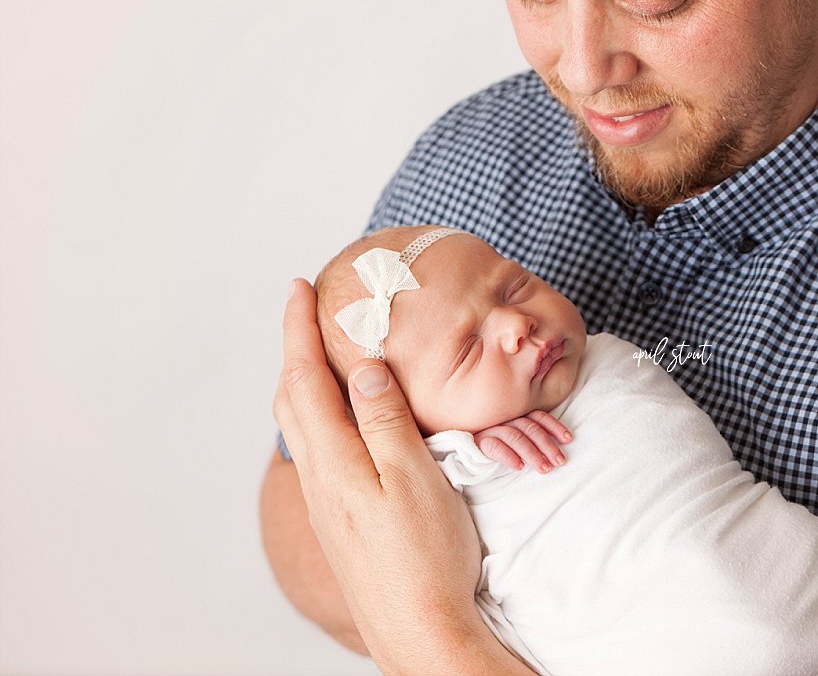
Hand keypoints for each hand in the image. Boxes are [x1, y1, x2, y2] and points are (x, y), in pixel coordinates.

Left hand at [274, 279, 509, 672]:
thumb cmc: (425, 558)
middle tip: (305, 313)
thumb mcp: (414, 478)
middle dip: (295, 350)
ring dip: (305, 381)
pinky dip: (321, 413)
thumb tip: (363, 367)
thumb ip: (384, 420)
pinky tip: (345, 420)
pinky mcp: (341, 518)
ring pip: (302, 426)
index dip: (298, 330)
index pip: (305, 378)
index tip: (297, 288)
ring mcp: (327, 501)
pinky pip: (319, 448)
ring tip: (324, 356)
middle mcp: (320, 478)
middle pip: (292, 400)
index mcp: (334, 460)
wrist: (419, 630)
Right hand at [473, 411, 572, 472]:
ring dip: (532, 453)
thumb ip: (532, 438)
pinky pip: (494, 446)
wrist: (464, 452)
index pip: (538, 416)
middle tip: (559, 462)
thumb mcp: (517, 440)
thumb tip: (559, 446)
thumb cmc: (498, 448)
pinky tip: (519, 466)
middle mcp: (504, 419)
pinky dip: (508, 456)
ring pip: (515, 437)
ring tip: (544, 469)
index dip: (554, 426)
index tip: (568, 439)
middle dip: (547, 445)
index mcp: (516, 416)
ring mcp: (491, 429)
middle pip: (530, 428)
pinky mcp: (478, 442)